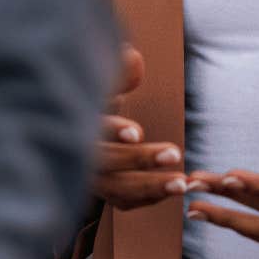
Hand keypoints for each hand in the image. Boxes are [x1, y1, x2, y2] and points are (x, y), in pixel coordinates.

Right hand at [93, 45, 189, 209]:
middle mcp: (77, 152)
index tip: (137, 133)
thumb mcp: (103, 81)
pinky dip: (149, 197)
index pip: (89, 128)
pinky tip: (172, 188)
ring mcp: (88, 177)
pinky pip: (124, 201)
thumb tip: (132, 57)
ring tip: (181, 182)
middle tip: (174, 154)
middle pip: (105, 162)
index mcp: (77, 120)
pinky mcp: (102, 191)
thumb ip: (119, 71)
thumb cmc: (96, 97)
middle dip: (139, 160)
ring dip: (150, 186)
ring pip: (116, 188)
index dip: (112, 131)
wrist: (77, 124)